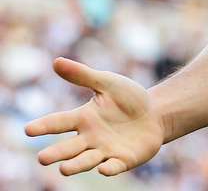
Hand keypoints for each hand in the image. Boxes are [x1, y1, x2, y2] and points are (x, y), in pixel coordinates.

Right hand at [24, 57, 164, 175]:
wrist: (156, 112)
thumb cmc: (128, 98)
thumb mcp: (108, 83)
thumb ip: (83, 75)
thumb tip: (56, 61)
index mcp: (83, 119)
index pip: (59, 122)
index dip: (44, 126)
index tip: (28, 130)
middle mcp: (90, 138)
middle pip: (69, 148)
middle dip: (56, 153)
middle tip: (42, 158)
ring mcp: (106, 150)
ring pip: (87, 160)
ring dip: (76, 165)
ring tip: (63, 169)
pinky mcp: (124, 159)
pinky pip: (115, 166)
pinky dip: (109, 168)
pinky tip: (104, 169)